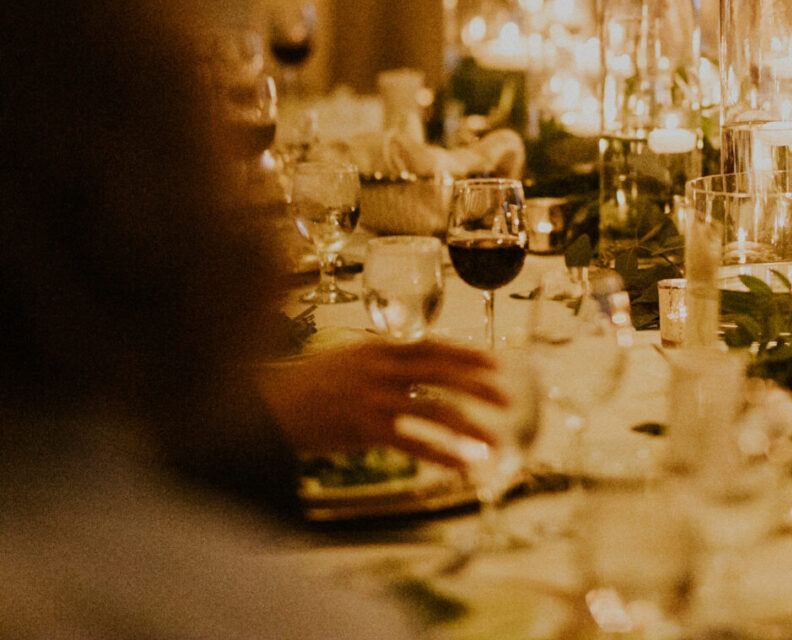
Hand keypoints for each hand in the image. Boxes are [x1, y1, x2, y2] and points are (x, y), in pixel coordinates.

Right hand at [256, 339, 507, 469]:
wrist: (266, 405)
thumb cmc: (308, 385)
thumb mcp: (348, 359)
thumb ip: (384, 361)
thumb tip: (421, 367)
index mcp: (379, 347)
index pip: (434, 345)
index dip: (469, 353)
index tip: (498, 362)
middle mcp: (380, 367)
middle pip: (442, 372)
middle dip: (480, 385)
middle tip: (509, 398)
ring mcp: (372, 397)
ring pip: (435, 409)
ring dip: (470, 426)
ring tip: (496, 440)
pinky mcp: (363, 427)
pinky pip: (414, 441)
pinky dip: (444, 453)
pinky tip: (465, 462)